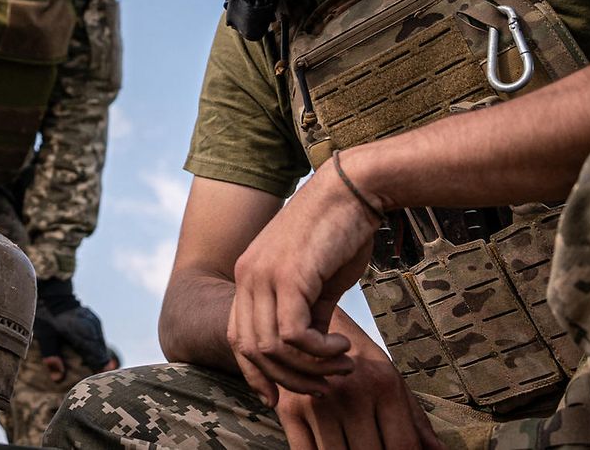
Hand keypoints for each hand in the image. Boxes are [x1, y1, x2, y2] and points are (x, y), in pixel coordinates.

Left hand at [32, 278, 114, 375]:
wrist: (52, 293)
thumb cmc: (46, 315)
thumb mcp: (44, 335)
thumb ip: (51, 355)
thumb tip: (58, 378)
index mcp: (80, 332)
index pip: (94, 355)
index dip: (98, 368)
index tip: (102, 379)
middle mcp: (90, 327)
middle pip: (100, 352)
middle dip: (101, 365)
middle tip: (103, 380)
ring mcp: (94, 323)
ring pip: (101, 345)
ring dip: (100, 357)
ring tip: (101, 372)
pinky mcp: (94, 320)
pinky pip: (99, 338)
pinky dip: (98, 348)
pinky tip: (96, 357)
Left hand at [227, 155, 384, 402]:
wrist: (351, 191)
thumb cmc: (340, 234)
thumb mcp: (318, 284)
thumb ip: (308, 316)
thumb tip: (310, 353)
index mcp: (248, 278)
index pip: (237, 339)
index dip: (257, 373)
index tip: (282, 396)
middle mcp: (246, 277)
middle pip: (250, 350)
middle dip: (289, 379)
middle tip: (326, 384)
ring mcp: (263, 275)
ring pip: (270, 347)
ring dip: (309, 368)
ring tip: (342, 366)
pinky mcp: (287, 275)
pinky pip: (291, 334)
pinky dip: (318, 351)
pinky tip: (342, 346)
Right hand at [270, 340, 443, 449]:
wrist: (309, 327)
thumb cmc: (358, 360)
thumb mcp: (392, 381)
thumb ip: (415, 421)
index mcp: (383, 385)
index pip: (403, 446)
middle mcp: (351, 394)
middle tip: (375, 448)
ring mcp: (317, 402)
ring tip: (354, 447)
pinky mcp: (289, 409)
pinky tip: (331, 449)